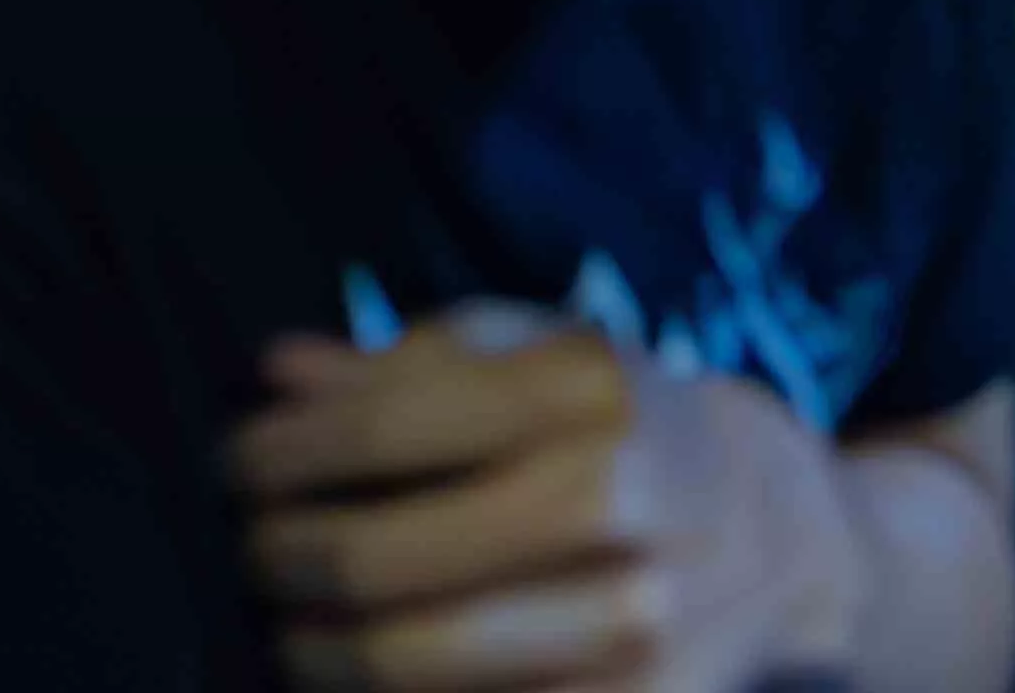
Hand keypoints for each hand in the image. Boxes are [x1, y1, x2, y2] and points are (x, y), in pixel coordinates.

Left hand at [237, 309, 866, 692]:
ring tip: (290, 628)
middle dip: (282, 561)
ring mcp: (631, 624)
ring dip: (317, 653)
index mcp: (583, 394)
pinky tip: (363, 676)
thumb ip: (405, 362)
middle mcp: (614, 505)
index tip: (235, 465)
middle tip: (252, 553)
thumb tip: (278, 374)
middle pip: (378, 565)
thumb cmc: (620, 424)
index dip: (280, 455)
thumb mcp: (533, 354)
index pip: (380, 429)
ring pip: (408, 669)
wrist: (780, 530)